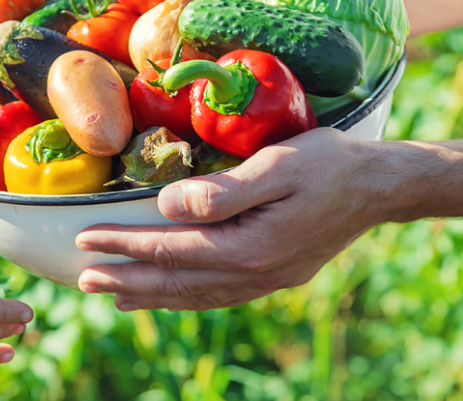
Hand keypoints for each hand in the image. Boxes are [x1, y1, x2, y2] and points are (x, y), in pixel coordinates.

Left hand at [75, 128, 386, 310]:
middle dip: (126, 278)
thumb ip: (224, 191)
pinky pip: (217, 295)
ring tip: (114, 295)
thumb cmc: (329, 164)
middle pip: (176, 281)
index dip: (125, 245)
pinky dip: (185, 298)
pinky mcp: (274, 275)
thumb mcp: (279, 165)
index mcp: (251, 246)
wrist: (379, 186)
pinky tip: (169, 294)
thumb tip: (168, 205)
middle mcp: (254, 272)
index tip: (85, 239)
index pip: (171, 249)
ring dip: (150, 295)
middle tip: (83, 277)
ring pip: (194, 295)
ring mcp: (266, 279)